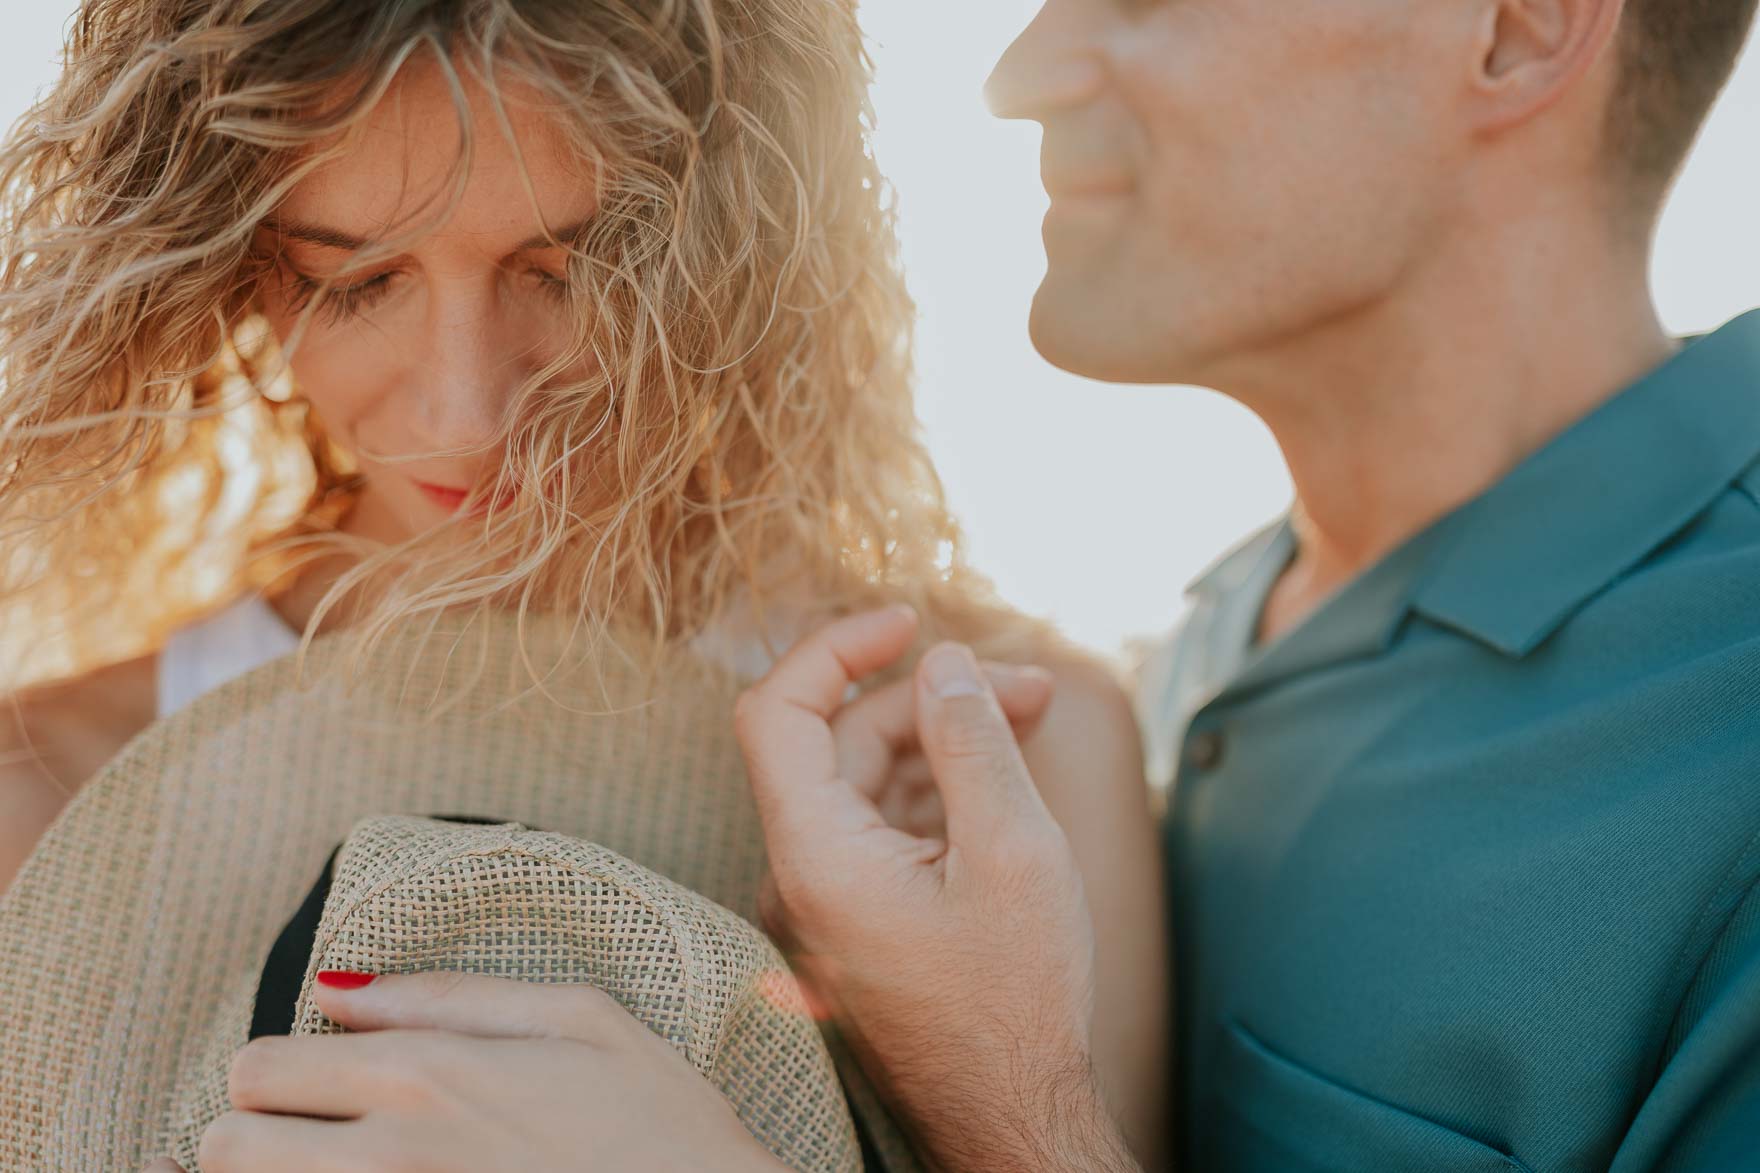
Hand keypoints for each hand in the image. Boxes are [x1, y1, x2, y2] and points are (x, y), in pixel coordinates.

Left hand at [173, 971, 784, 1172]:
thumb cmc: (659, 1121)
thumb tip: (337, 986)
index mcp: (427, 1073)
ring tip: (328, 1169)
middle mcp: (389, 1153)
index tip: (316, 1082)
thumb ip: (450, 992)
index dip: (274, 1072)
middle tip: (307, 1138)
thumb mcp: (580, 1016)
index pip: (259, 1066)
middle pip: (225, 1145)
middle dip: (250, 1134)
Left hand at [735, 607, 1138, 1171]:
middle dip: (931, 696)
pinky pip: (884, 828)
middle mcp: (803, 874)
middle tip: (1026, 686)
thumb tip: (945, 662)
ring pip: (869, 782)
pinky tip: (1004, 778)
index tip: (910, 621)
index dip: (836, 648)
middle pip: (842, 740)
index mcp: (815, 854)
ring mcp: (830, 901)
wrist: (1012, 1118)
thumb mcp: (1014, 851)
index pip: (775, 711)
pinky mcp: (860, 921)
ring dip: (945, 739)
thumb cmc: (1016, 1001)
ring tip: (1032, 716)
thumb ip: (972, 740)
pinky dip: (939, 791)